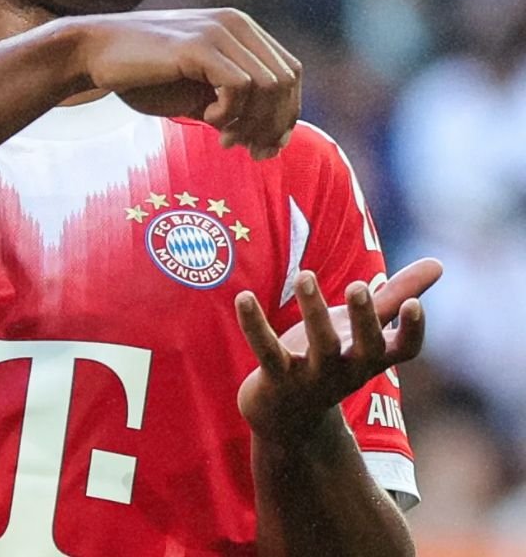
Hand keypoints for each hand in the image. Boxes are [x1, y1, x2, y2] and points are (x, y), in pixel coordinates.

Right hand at [76, 8, 300, 159]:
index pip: (290, 72)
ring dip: (251, 122)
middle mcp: (236, 24)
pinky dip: (229, 112)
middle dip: (274, 124)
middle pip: (286, 81)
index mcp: (240, 30)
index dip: (287, 113)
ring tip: (223, 139)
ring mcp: (219, 31)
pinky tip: (205, 121)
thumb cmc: (142, 76)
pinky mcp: (198, 45)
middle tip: (250, 152)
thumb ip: (232, 105)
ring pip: (268, 85)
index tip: (268, 147)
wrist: (94, 54)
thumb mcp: (197, 92)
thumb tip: (271, 138)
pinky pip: (240, 86)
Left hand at [234, 259, 442, 442]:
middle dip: (363, 318)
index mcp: (370, 357)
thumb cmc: (330, 360)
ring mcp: (312, 377)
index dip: (412, 331)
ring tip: (305, 275)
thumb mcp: (362, 329)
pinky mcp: (276, 378)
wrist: (287, 418)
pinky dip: (254, 324)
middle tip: (358, 286)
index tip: (414, 305)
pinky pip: (266, 350)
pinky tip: (243, 297)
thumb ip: (394, 297)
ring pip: (318, 346)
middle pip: (364, 348)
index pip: (403, 351)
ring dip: (313, 311)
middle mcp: (347, 370)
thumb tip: (438, 263)